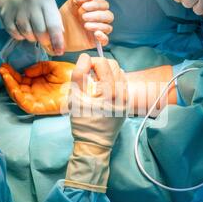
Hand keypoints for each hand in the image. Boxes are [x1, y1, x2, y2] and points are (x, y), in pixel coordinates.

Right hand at [0, 0, 64, 53]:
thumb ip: (53, 14)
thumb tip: (59, 35)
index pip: (53, 25)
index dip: (58, 41)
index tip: (60, 51)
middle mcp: (31, 4)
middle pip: (40, 32)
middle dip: (44, 41)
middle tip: (45, 41)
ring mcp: (16, 8)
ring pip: (26, 33)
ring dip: (32, 38)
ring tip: (33, 34)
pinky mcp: (3, 11)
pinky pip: (13, 31)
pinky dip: (19, 36)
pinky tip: (22, 32)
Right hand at [0, 61, 74, 114]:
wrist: (86, 86)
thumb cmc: (74, 77)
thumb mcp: (54, 67)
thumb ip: (40, 67)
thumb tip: (26, 71)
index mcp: (39, 83)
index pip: (21, 79)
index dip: (12, 73)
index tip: (5, 65)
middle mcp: (36, 92)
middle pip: (17, 87)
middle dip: (7, 78)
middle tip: (1, 69)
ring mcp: (38, 100)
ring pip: (18, 96)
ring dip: (10, 86)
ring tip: (5, 75)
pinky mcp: (41, 108)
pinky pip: (26, 104)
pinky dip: (18, 97)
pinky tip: (15, 87)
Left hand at [41, 0, 113, 54]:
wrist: (55, 34)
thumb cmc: (63, 18)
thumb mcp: (68, 5)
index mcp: (93, 10)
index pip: (104, 5)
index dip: (97, 5)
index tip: (84, 7)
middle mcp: (97, 20)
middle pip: (109, 16)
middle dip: (98, 15)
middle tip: (83, 17)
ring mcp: (97, 31)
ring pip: (108, 27)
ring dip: (98, 25)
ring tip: (85, 26)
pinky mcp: (94, 42)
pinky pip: (106, 40)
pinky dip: (103, 37)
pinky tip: (95, 34)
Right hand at [64, 53, 127, 192]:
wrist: (94, 144)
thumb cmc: (83, 122)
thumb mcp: (75, 98)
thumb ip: (79, 75)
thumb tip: (84, 57)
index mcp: (110, 94)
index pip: (103, 64)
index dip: (91, 61)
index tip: (83, 67)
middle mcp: (123, 95)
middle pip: (114, 66)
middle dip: (100, 65)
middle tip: (89, 72)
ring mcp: (127, 100)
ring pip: (120, 74)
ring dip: (107, 72)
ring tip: (95, 81)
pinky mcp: (127, 104)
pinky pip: (122, 84)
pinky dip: (113, 81)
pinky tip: (103, 88)